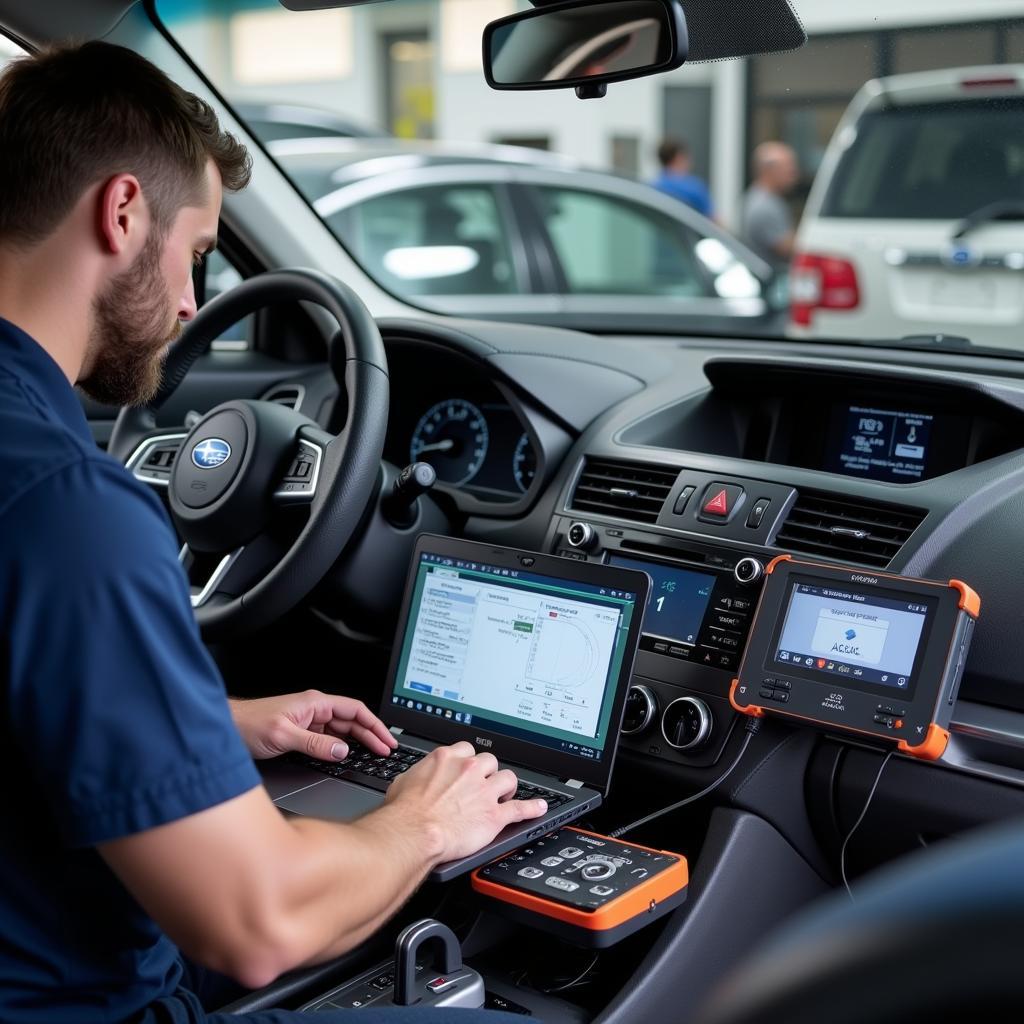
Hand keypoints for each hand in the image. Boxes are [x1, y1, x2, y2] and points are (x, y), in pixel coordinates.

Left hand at [230, 691, 396, 761]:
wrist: (226, 728)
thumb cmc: (248, 725)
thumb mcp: (284, 736)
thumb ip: (315, 744)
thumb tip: (342, 751)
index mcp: (315, 703)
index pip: (355, 710)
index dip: (374, 725)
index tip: (385, 740)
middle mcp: (315, 710)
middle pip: (352, 721)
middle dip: (371, 735)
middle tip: (385, 750)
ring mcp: (309, 721)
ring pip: (342, 730)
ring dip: (359, 742)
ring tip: (373, 753)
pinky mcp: (302, 732)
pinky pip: (329, 738)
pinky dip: (342, 747)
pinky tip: (347, 755)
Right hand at [385, 741, 546, 862]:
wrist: (415, 833)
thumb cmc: (404, 813)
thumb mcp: (404, 782)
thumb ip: (419, 774)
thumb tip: (418, 778)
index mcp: (448, 759)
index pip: (468, 749)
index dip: (469, 761)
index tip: (468, 769)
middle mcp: (469, 770)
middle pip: (490, 761)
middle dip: (488, 773)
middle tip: (482, 785)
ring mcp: (484, 792)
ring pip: (508, 778)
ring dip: (506, 787)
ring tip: (504, 794)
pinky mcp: (494, 815)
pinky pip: (520, 808)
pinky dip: (532, 808)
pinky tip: (539, 807)